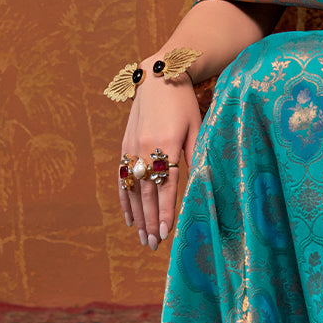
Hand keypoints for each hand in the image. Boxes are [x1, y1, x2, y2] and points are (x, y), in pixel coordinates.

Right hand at [117, 68, 201, 251]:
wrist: (158, 77)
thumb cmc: (184, 103)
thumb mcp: (196, 127)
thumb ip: (195, 155)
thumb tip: (201, 183)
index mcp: (166, 145)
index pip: (166, 186)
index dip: (166, 211)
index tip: (167, 233)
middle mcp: (145, 148)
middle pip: (146, 193)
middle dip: (151, 221)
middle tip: (154, 245)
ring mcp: (130, 148)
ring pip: (131, 189)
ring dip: (137, 216)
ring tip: (143, 238)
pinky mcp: (123, 145)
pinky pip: (121, 178)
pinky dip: (123, 199)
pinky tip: (129, 218)